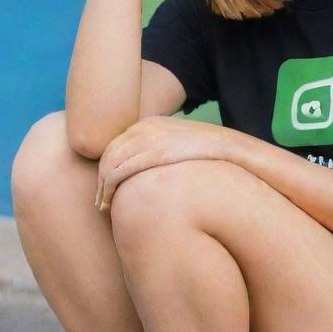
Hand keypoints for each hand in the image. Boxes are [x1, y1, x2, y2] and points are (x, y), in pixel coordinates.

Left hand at [93, 116, 237, 213]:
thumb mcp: (182, 148)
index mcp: (150, 124)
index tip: (105, 189)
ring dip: (102, 188)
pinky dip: (108, 188)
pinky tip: (109, 204)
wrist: (232, 151)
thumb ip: (163, 154)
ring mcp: (148, 139)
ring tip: (103, 208)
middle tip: (100, 203)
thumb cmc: (210, 157)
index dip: (106, 169)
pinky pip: (119, 170)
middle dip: (100, 180)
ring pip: (110, 164)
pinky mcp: (153, 154)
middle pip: (109, 154)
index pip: (116, 145)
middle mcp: (145, 127)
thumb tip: (151, 173)